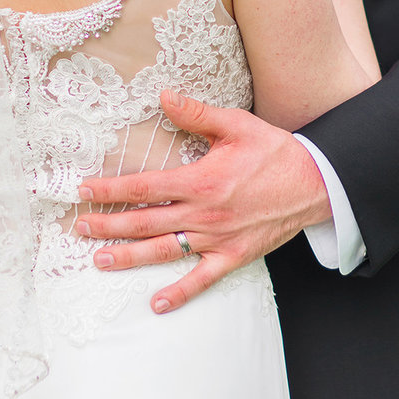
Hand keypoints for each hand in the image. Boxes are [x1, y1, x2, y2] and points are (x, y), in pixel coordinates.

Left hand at [70, 92, 331, 313]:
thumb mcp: (236, 124)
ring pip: (166, 250)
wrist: (318, 183)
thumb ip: (197, 113)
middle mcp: (205, 213)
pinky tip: (156, 304)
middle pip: (146, 222)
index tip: (84, 191)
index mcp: (201, 181)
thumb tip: (163, 95)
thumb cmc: (275, 152)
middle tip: (80, 227)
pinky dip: (179, 293)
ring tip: (100, 260)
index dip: (111, 190)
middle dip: (109, 225)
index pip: (144, 188)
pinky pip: (203, 279)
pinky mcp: (235, 256)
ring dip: (130, 257)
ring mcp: (218, 238)